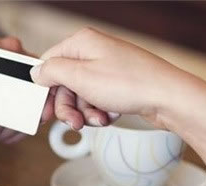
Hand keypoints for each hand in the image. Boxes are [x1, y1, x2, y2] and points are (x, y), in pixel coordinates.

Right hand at [30, 27, 186, 129]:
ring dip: (85, 113)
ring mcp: (106, 68)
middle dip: (68, 107)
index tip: (43, 110)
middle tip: (74, 122)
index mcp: (81, 43)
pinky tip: (110, 116)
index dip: (44, 89)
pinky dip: (100, 112)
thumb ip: (52, 72)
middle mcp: (93, 52)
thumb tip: (36, 71)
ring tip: (99, 120)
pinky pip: (96, 100)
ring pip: (80, 96)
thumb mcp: (80, 77)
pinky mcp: (117, 84)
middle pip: (63, 84)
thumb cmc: (129, 84)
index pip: (48, 64)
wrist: (169, 98)